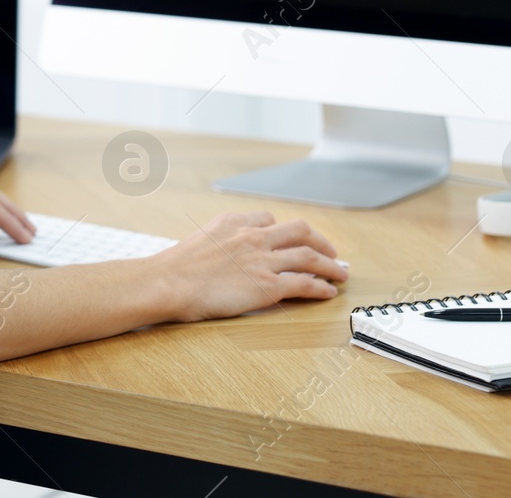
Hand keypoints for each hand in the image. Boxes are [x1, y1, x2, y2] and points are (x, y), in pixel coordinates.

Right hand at [157, 210, 346, 321]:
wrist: (170, 282)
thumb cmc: (176, 268)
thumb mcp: (199, 240)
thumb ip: (219, 240)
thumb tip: (223, 253)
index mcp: (234, 222)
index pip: (268, 219)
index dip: (284, 230)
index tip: (291, 239)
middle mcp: (253, 236)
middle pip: (300, 231)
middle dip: (320, 241)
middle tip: (330, 252)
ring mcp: (263, 260)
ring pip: (310, 256)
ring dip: (331, 265)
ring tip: (340, 273)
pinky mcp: (268, 286)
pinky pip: (305, 284)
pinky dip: (321, 287)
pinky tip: (328, 292)